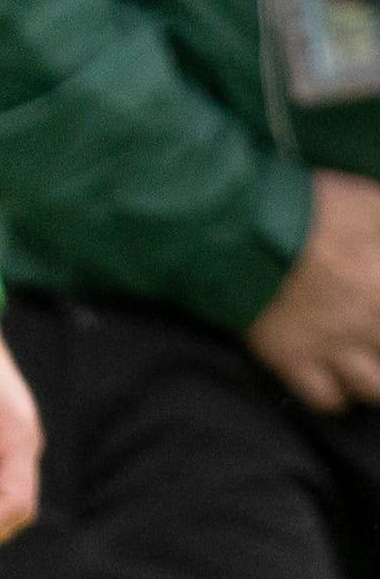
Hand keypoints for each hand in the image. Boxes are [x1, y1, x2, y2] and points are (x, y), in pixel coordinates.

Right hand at [250, 169, 379, 410]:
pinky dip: (333, 393)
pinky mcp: (291, 358)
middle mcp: (369, 323)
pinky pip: (325, 399)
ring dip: (372, 379)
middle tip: (366, 332)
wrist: (238, 224)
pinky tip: (331, 377)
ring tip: (361, 361)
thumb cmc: (308, 209)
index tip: (375, 300)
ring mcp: (331, 345)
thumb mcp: (370, 206)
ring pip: (374, 389)